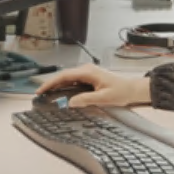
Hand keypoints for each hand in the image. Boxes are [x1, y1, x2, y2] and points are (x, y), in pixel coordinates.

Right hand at [35, 64, 150, 107]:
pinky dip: (65, 87)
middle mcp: (86, 70)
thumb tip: (70, 102)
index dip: (51, 83)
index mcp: (88, 72)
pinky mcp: (90, 78)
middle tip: (40, 95)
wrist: (133, 89)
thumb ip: (86, 99)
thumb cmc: (121, 91)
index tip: (41, 90)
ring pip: (68, 79)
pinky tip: (61, 94)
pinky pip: (74, 82)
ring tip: (47, 96)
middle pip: (64, 76)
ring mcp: (88, 74)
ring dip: (57, 86)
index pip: (64, 76)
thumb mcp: (104, 98)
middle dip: (51, 85)